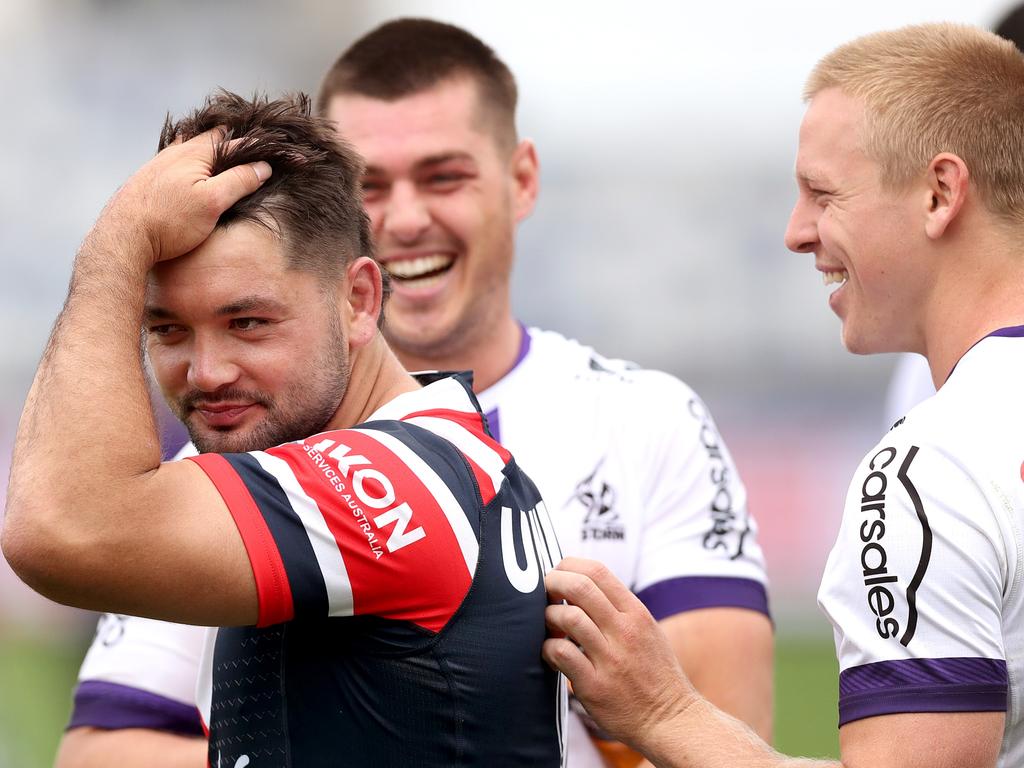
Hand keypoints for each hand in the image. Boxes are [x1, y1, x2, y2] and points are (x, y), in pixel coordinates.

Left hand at [98, 129, 270, 266]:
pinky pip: (177, 162)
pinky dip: (193, 161)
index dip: (259, 148)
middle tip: (253, 144)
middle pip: (210, 138)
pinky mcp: (149, 181)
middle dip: (232, 140)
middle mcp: (174, 152)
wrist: (123, 237)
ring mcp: (159, 165)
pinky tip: (193, 170)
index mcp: (194, 152)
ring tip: (226, 150)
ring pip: (191, 148)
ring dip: (210, 149)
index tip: (280, 155)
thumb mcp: (212, 202)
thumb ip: (239, 180)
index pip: (235, 142)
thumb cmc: (169, 221)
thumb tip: (263, 167)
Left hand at [543, 557, 696, 749]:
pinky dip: (547, 648)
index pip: (597, 571)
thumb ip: (617, 608)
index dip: (568, 566)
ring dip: (548, 618)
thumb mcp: (646, 630)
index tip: (557, 575)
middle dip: (552, 583)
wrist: (672, 720)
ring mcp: (611, 659)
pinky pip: (562, 654)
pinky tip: (550, 653)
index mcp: (636, 613)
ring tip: (549, 627)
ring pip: (568, 618)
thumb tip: (580, 585)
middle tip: (543, 594)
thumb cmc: (654, 673)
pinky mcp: (596, 686)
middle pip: (579, 587)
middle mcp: (625, 631)